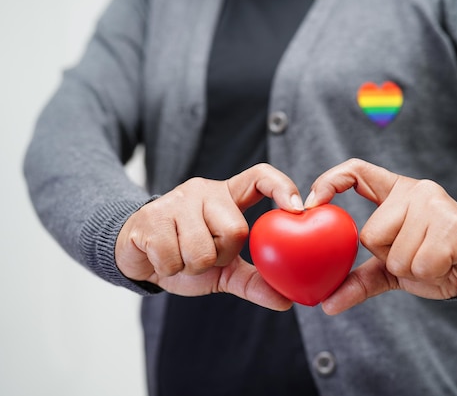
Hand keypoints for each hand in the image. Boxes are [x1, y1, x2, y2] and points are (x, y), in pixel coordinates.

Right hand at [115, 163, 303, 309]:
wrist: (138, 258)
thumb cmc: (185, 257)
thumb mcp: (223, 269)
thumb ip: (254, 280)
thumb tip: (286, 299)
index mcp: (227, 196)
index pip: (260, 176)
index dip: (282, 187)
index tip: (299, 208)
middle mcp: (204, 190)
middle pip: (236, 230)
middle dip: (222, 255)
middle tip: (205, 255)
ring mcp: (176, 201)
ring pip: (202, 249)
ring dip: (193, 265)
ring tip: (181, 256)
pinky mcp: (150, 217)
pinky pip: (172, 256)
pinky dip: (169, 268)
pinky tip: (161, 257)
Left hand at [304, 159, 456, 314]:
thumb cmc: (436, 260)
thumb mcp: (392, 268)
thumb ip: (360, 280)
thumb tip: (326, 303)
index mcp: (395, 192)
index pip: (356, 171)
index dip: (329, 181)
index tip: (310, 205)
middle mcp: (414, 191)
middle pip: (370, 234)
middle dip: (389, 257)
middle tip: (416, 254)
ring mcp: (435, 204)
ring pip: (395, 253)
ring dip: (412, 268)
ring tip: (434, 258)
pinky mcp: (453, 224)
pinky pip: (420, 263)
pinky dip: (431, 273)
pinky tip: (448, 262)